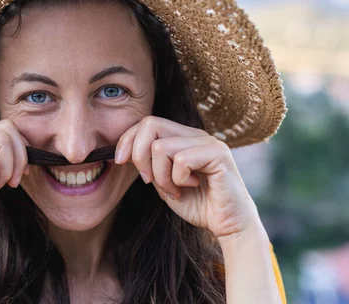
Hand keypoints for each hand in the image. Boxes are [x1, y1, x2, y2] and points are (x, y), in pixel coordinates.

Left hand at [115, 116, 259, 238]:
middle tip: (148, 180)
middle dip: (139, 155)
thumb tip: (122, 152)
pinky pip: (181, 159)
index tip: (119, 161)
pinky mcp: (218, 154)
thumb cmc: (198, 205)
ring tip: (175, 190)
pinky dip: (177, 179)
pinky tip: (190, 187)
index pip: (148, 122)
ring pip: (161, 147)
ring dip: (161, 176)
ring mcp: (208, 142)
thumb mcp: (164, 182)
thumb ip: (149, 164)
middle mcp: (196, 134)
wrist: (228, 225)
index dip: (127, 140)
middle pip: (151, 124)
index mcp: (183, 137)